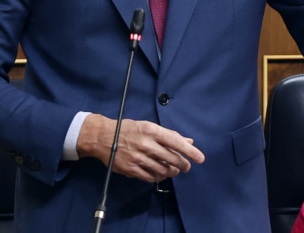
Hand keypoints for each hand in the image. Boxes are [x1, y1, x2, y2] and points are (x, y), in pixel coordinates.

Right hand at [78, 114, 205, 181]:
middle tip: (186, 167)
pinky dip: (159, 177)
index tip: (200, 158)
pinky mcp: (131, 169)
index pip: (176, 142)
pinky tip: (161, 174)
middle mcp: (146, 144)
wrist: (103, 137)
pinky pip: (151, 177)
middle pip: (172, 159)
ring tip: (173, 170)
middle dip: (183, 165)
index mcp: (152, 131)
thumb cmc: (128, 129)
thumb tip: (188, 141)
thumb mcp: (149, 126)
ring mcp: (138, 158)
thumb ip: (169, 135)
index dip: (190, 151)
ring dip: (172, 172)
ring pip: (163, 170)